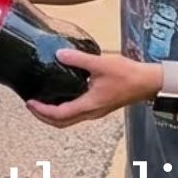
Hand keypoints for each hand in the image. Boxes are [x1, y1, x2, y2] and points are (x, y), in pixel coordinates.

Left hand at [26, 50, 159, 125]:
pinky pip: (76, 114)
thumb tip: (59, 54)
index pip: (59, 114)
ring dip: (53, 114)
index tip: (29, 102)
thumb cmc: (128, 74)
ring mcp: (95, 111)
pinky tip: (60, 95)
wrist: (148, 82)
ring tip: (41, 102)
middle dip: (43, 116)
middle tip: (31, 105)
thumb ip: (79, 59)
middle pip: (61, 123)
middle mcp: (91, 112)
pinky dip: (64, 109)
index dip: (42, 110)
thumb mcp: (101, 64)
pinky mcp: (99, 106)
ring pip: (69, 120)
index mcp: (89, 105)